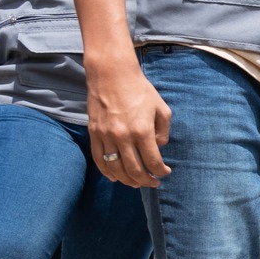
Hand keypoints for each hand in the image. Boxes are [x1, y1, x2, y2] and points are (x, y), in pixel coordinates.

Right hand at [86, 61, 170, 185]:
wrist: (112, 75)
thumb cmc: (140, 90)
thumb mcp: (162, 108)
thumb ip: (163, 131)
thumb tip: (159, 147)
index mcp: (142, 130)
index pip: (153, 161)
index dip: (161, 171)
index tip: (165, 173)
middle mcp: (123, 136)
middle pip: (134, 169)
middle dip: (146, 180)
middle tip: (153, 182)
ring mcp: (106, 136)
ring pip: (116, 168)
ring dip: (127, 180)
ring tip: (136, 183)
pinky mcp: (94, 134)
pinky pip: (99, 159)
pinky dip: (107, 172)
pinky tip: (115, 177)